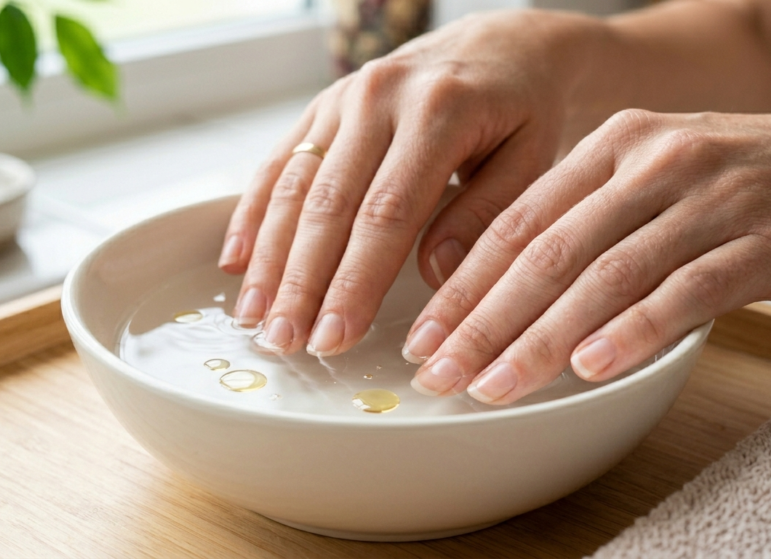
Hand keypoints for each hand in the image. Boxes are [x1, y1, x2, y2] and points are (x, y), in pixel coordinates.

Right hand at [217, 11, 596, 355]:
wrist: (502, 45)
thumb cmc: (522, 109)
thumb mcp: (532, 159)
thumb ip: (485, 216)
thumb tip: (433, 276)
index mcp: (438, 111)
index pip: (386, 213)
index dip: (355, 281)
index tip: (336, 336)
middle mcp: (379, 98)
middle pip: (327, 204)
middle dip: (301, 281)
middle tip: (284, 341)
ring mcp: (343, 99)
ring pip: (292, 186)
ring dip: (269, 257)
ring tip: (256, 317)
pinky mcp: (323, 107)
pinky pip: (278, 162)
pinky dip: (254, 213)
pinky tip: (237, 260)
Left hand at [406, 108, 770, 403]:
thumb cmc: (745, 177)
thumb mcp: (656, 174)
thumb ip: (588, 218)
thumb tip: (509, 288)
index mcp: (614, 147)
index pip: (518, 220)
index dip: (464, 282)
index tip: (424, 333)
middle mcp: (653, 165)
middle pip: (548, 252)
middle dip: (483, 320)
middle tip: (439, 371)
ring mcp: (708, 202)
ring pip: (604, 277)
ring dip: (540, 339)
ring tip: (493, 385)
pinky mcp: (761, 242)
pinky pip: (683, 293)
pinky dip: (632, 332)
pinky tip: (589, 368)